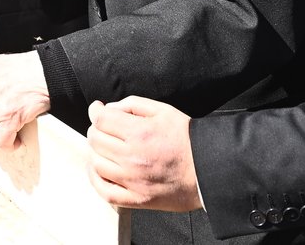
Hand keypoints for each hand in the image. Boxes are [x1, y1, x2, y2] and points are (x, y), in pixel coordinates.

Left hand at [87, 97, 201, 212]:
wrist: (210, 171)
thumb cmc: (188, 140)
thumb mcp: (164, 110)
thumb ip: (133, 104)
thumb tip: (109, 108)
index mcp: (139, 133)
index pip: (101, 119)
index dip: (96, 111)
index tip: (98, 109)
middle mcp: (132, 157)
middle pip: (95, 139)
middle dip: (96, 129)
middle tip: (105, 127)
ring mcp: (133, 181)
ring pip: (96, 163)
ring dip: (95, 152)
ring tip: (104, 147)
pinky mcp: (137, 199)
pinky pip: (105, 191)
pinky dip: (95, 179)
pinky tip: (98, 170)